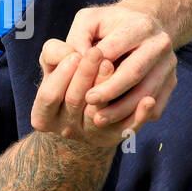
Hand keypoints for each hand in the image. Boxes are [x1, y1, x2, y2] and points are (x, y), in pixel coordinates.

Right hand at [31, 40, 155, 147]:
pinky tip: (148, 99)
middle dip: (85, 75)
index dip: (61, 75)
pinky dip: (138, 116)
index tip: (74, 54)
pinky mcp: (113, 138)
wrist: (88, 99)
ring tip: (116, 65)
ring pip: (99, 115)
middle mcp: (64, 130)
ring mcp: (89, 137)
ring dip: (108, 89)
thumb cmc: (69, 72)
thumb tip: (71, 53)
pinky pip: (125, 130)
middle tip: (97, 53)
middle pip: (73, 102)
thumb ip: (54, 53)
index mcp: (43, 116)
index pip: (49, 96)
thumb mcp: (54, 62)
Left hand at [62, 3, 177, 126]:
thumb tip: (79, 60)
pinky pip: (156, 106)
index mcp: (140, 24)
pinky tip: (116, 123)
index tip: (81, 87)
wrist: (142, 32)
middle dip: (110, 91)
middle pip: (135, 72)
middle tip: (89, 102)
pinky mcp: (171, 82)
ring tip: (99, 119)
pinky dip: (136, 118)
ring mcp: (169, 64)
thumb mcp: (89, 21)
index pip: (116, 49)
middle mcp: (160, 43)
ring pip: (146, 93)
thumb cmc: (108, 27)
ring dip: (121, 110)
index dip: (96, 69)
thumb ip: (79, 37)